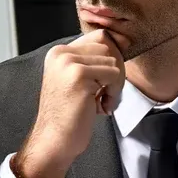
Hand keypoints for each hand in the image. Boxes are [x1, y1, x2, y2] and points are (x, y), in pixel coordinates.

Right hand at [13, 29, 124, 177]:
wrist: (54, 140)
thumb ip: (93, 62)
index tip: (108, 81)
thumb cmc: (69, 116)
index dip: (112, 58)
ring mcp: (69, 63)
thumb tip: (122, 42)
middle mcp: (62, 53)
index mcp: (59, 52)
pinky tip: (101, 107)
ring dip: (115, 85)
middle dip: (115, 72)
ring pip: (114, 61)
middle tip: (105, 95)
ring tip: (101, 101)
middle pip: (109, 46)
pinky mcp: (78, 75)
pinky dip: (114, 93)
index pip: (100, 37)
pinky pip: (114, 74)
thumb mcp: (78, 81)